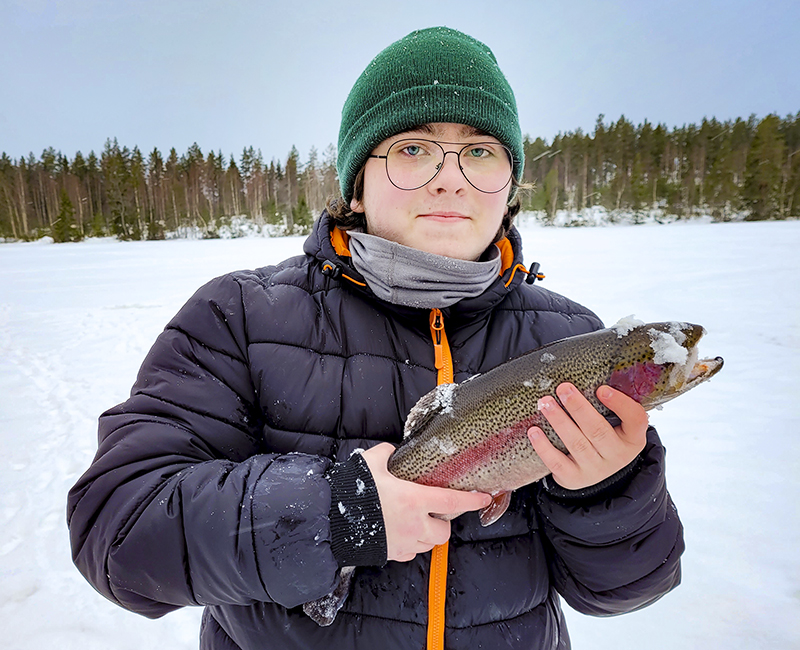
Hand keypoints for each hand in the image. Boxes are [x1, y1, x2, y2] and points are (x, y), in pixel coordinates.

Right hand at [361, 443, 491, 561]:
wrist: (331, 520)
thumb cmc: (353, 491)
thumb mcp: (371, 463)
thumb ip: (386, 454)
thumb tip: (392, 451)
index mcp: (414, 499)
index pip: (452, 501)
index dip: (471, 500)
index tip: (483, 498)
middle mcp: (413, 524)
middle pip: (444, 531)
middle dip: (443, 522)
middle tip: (434, 512)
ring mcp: (403, 541)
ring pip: (429, 544)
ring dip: (427, 534)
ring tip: (417, 522)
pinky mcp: (392, 553)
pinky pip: (411, 551)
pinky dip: (412, 543)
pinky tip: (402, 532)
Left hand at [527, 383, 647, 490]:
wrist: (597, 474)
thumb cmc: (604, 438)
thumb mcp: (617, 424)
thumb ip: (610, 405)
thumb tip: (587, 372)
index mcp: (632, 439)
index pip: (636, 420)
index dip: (620, 404)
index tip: (601, 389)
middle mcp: (616, 456)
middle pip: (598, 430)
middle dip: (578, 407)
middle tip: (563, 388)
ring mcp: (595, 470)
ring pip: (576, 444)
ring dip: (558, 421)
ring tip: (545, 403)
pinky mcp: (573, 478)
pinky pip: (557, 462)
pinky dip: (544, 447)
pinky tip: (534, 431)